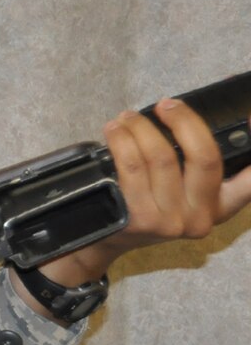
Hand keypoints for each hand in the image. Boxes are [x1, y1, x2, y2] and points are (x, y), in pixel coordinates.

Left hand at [26, 99, 250, 297]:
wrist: (108, 239)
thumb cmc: (149, 202)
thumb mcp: (181, 189)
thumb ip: (195, 161)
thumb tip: (187, 113)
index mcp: (221, 206)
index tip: (250, 118)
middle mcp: (201, 217)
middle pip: (204, 156)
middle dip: (184, 121)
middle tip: (166, 105)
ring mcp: (171, 222)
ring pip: (161, 157)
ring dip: (141, 128)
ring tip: (127, 118)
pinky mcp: (141, 219)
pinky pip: (132, 167)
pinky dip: (122, 141)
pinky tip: (114, 131)